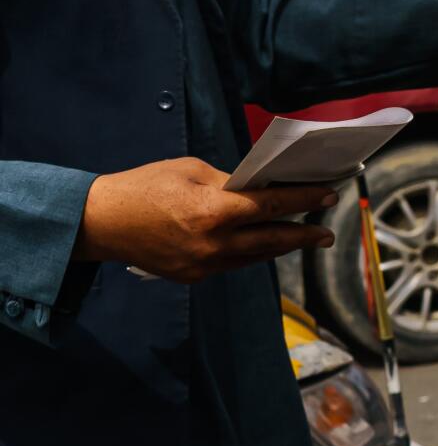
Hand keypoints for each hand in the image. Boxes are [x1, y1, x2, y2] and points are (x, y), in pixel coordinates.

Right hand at [77, 158, 336, 282]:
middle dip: (305, 235)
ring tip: (304, 238)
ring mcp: (204, 264)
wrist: (101, 222)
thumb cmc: (145, 186)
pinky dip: (252, 253)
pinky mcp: (194, 276)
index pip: (271, 205)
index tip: (329, 195)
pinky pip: (234, 264)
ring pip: (256, 256)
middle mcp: (213, 242)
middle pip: (273, 239)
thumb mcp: (190, 169)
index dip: (304, 199)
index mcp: (212, 210)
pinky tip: (265, 245)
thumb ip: (229, 182)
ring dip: (281, 246)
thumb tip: (261, 189)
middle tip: (327, 233)